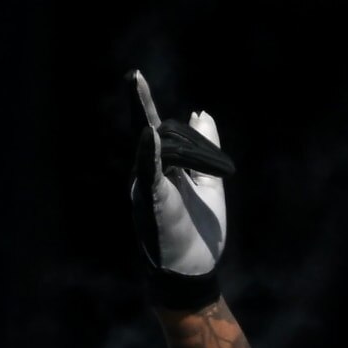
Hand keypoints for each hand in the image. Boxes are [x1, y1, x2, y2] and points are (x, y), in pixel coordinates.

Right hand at [129, 71, 229, 302]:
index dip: (142, 103)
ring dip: (187, 151)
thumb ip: (206, 149)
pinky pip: (149, 174)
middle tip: (212, 175)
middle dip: (193, 145)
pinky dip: (149, 154)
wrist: (195, 271)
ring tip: (203, 176)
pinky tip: (148, 135)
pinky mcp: (152, 202)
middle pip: (163, 135)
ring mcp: (146, 187)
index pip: (151, 130)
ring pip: (158, 148)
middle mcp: (146, 174)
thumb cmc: (199, 232)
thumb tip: (201, 113)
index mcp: (158, 169)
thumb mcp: (209, 183)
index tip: (135, 76)